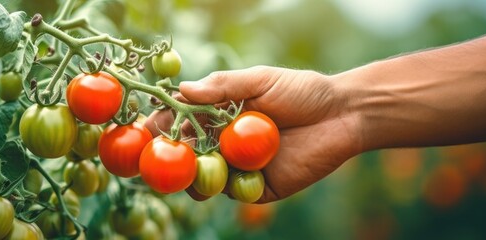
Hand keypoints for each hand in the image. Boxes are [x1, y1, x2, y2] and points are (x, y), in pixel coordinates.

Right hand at [145, 66, 363, 202]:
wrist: (342, 115)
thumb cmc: (301, 91)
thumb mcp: (260, 80)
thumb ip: (222, 86)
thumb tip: (182, 91)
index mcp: (215, 116)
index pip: (177, 124)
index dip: (157, 128)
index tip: (142, 130)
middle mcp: (221, 145)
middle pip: (183, 157)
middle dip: (165, 159)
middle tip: (155, 158)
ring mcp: (237, 169)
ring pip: (203, 181)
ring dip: (193, 176)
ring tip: (192, 165)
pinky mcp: (257, 189)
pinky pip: (234, 193)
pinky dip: (227, 186)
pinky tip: (229, 173)